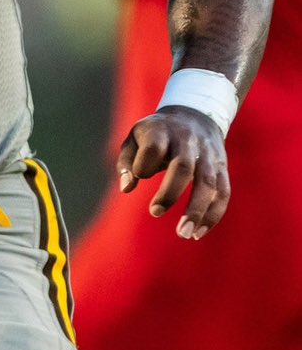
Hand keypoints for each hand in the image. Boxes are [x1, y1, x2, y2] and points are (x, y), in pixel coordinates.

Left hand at [116, 105, 229, 239]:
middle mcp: (188, 141)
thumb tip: (126, 188)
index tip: (139, 175)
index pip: (154, 147)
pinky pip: (223, 193)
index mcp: (163, 130)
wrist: (195, 115)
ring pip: (208, 183)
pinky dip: (213, 214)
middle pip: (183, 166)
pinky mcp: (222, 168)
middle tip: (154, 213)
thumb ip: (127, 161)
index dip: (145, 164)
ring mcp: (208, 155)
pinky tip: (199, 232)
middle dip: (170, 192)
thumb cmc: (157, 133)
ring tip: (184, 234)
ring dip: (197, 211)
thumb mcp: (136, 137)